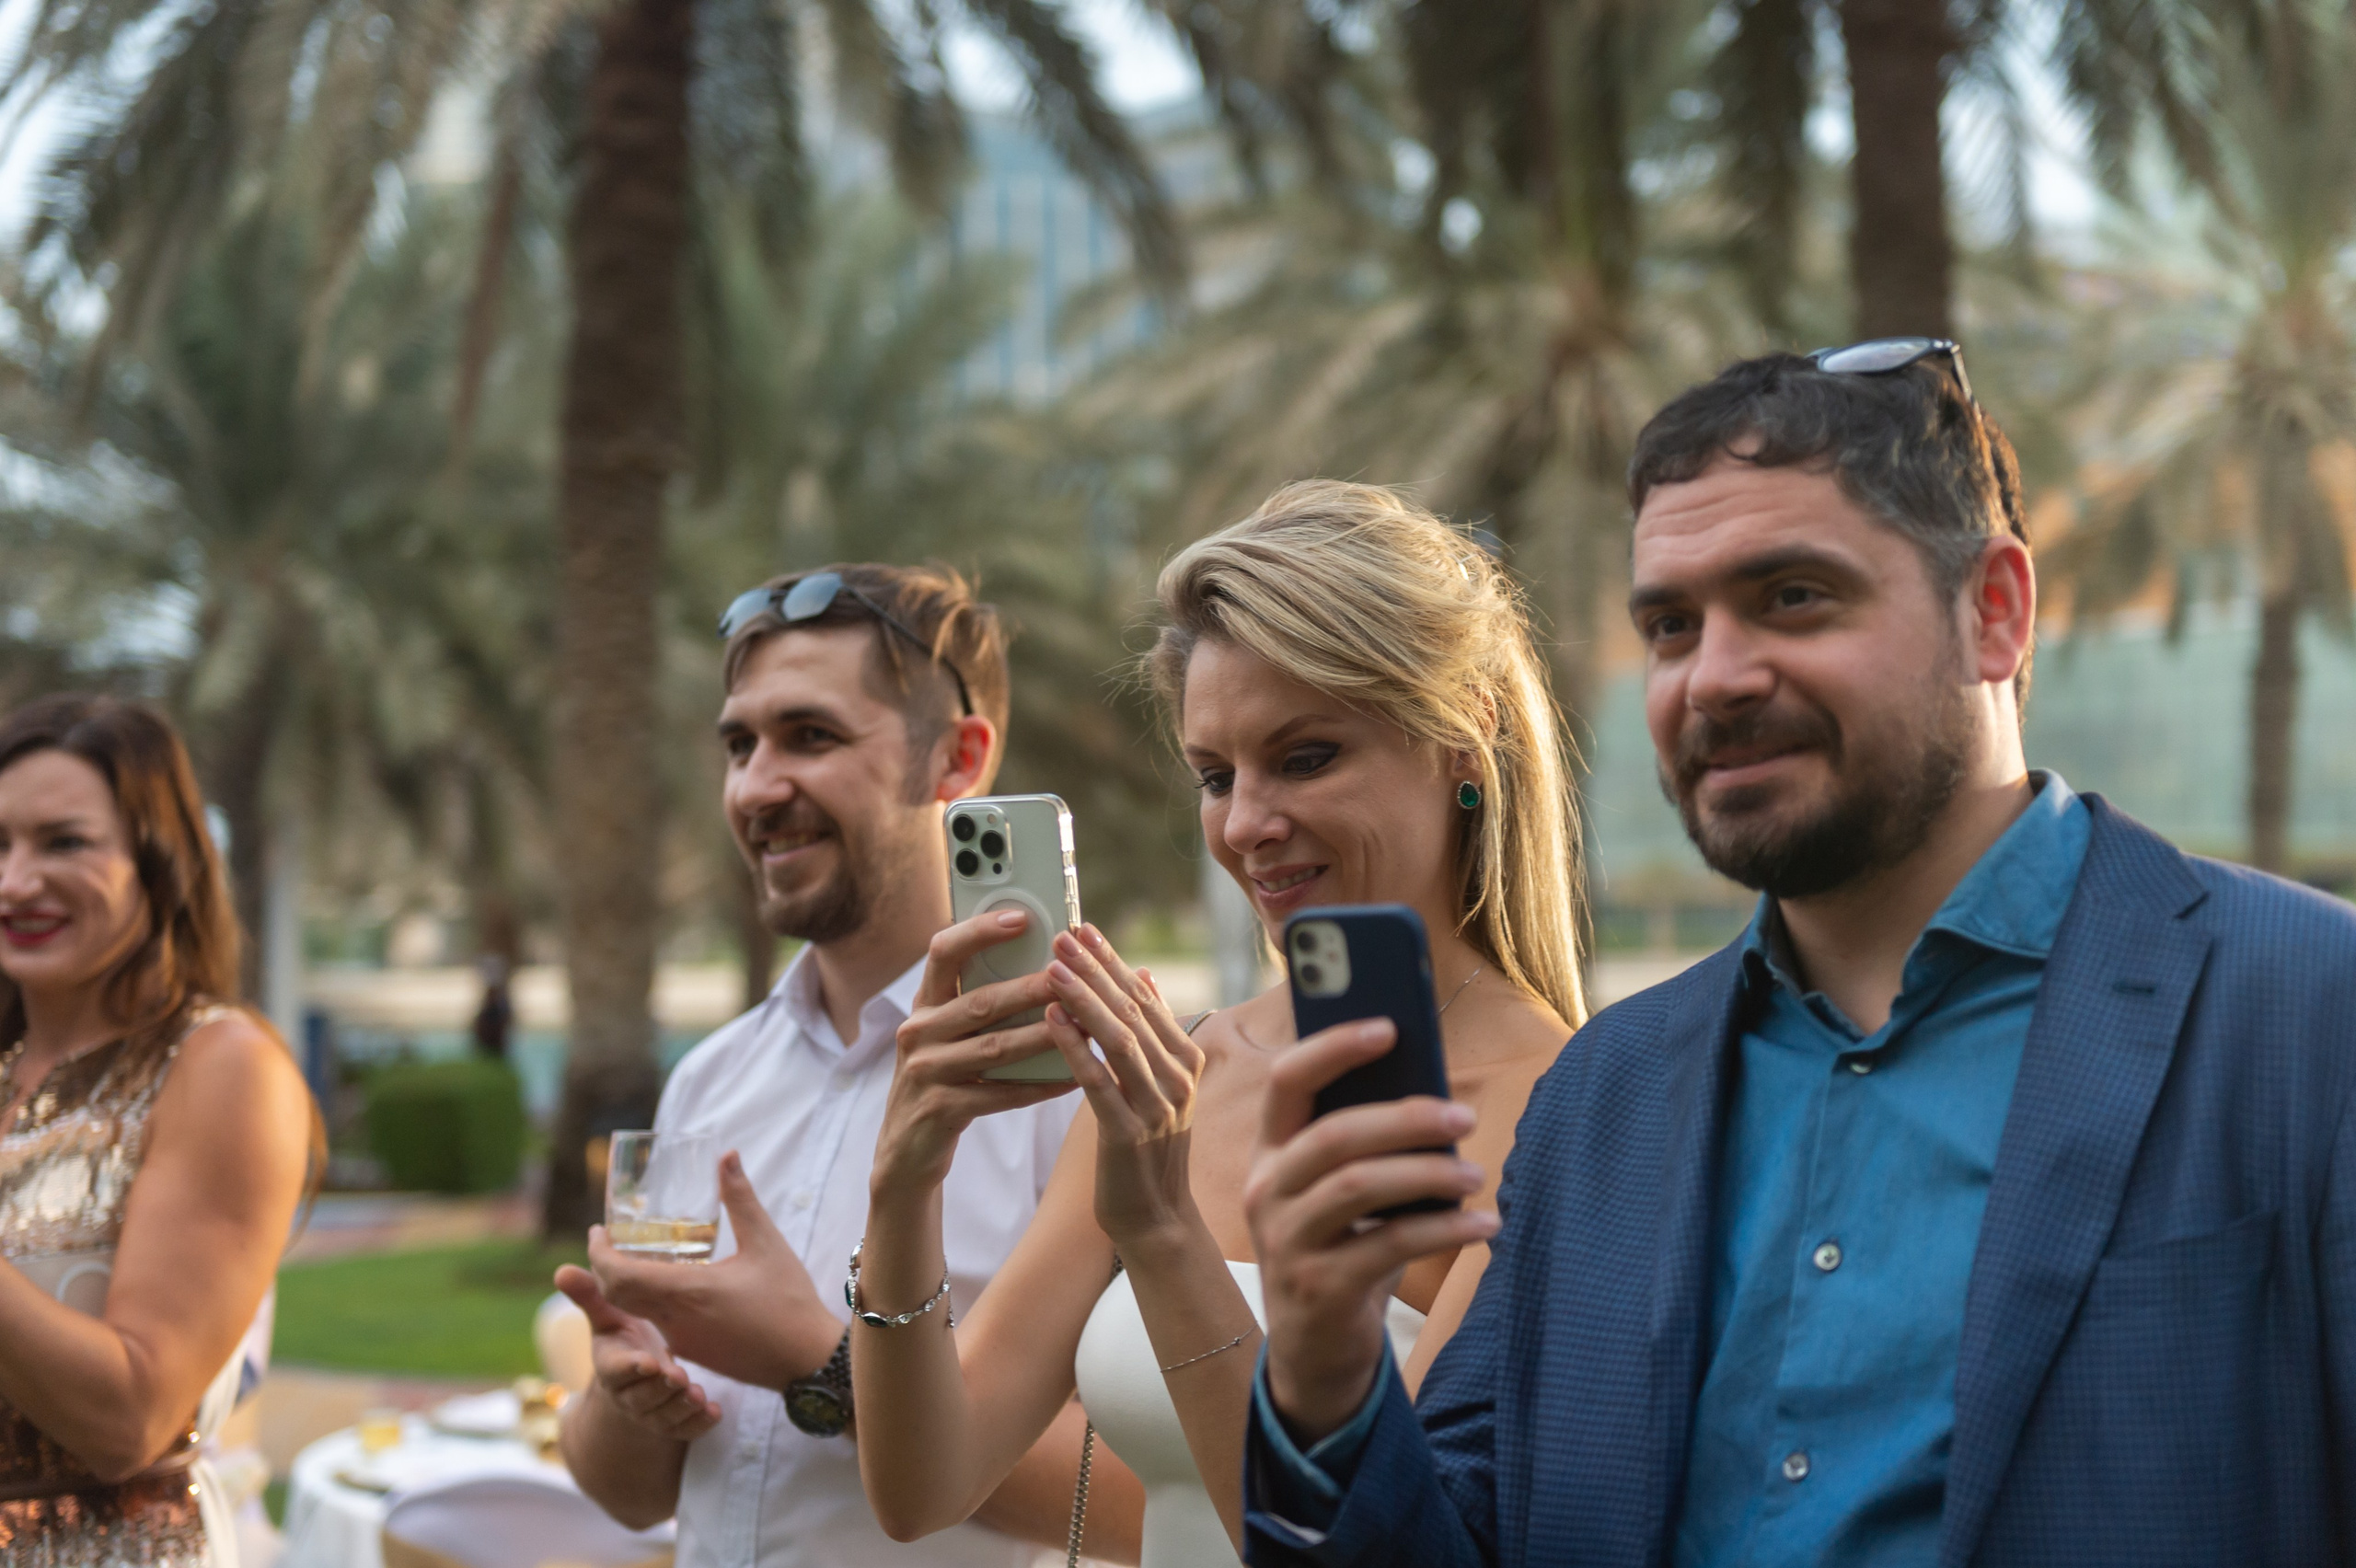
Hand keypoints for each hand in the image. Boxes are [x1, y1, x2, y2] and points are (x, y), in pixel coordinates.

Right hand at [553, 1265, 721, 1440]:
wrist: (635, 1378)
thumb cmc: (622, 1339)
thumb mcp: (606, 1317)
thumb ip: (590, 1295)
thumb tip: (562, 1270)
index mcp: (610, 1366)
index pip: (616, 1370)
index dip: (631, 1368)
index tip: (649, 1361)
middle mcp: (628, 1394)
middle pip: (641, 1397)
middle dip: (660, 1389)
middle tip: (680, 1377)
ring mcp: (649, 1413)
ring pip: (664, 1417)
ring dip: (681, 1407)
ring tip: (698, 1394)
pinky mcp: (671, 1425)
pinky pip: (684, 1431)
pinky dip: (699, 1424)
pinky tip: (714, 1413)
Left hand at [586, 1152, 842, 1389]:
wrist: (806, 1360)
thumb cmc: (789, 1300)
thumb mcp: (766, 1243)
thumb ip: (741, 1199)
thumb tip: (727, 1156)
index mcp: (687, 1292)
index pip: (618, 1276)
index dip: (599, 1253)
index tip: (598, 1230)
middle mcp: (675, 1320)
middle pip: (616, 1295)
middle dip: (604, 1267)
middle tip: (609, 1240)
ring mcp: (681, 1341)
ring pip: (634, 1311)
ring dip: (624, 1284)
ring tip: (636, 1255)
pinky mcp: (693, 1353)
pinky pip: (656, 1324)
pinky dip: (647, 1301)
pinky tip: (669, 1283)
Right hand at [872, 908, 1081, 1201]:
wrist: (905, 1150)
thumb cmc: (943, 1078)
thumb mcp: (948, 1035)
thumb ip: (979, 1000)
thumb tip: (1047, 963)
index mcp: (924, 1003)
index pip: (945, 951)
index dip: (980, 931)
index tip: (1023, 916)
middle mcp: (918, 1031)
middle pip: (980, 1001)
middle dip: (1030, 987)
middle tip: (1072, 976)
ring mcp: (924, 1071)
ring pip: (993, 1048)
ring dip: (1043, 1036)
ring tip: (1082, 1025)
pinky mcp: (939, 1109)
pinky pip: (999, 1094)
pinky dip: (1039, 1086)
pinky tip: (1073, 1079)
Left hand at [1040, 924, 1208, 1250]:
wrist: (1154, 1219)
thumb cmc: (1147, 1148)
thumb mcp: (1160, 1085)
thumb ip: (1153, 1032)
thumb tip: (1144, 974)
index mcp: (1186, 1060)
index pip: (1147, 997)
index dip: (1113, 960)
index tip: (1084, 926)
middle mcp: (1179, 1079)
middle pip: (1133, 1010)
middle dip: (1096, 969)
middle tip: (1061, 933)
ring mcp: (1157, 1107)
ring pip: (1118, 1039)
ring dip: (1085, 999)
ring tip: (1053, 966)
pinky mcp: (1129, 1134)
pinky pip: (1098, 1082)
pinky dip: (1075, 1047)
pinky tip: (1051, 1020)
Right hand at [1243, 1019, 1495, 1443]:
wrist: (1315, 1354)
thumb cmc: (1344, 1251)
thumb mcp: (1345, 1196)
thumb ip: (1370, 1147)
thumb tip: (1438, 1096)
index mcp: (1270, 1153)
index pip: (1287, 1082)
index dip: (1334, 1048)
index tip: (1390, 1027)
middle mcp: (1266, 1191)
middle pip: (1333, 1134)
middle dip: (1404, 1117)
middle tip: (1463, 1114)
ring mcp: (1285, 1241)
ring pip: (1357, 1185)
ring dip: (1427, 1172)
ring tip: (1475, 1172)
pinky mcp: (1316, 1288)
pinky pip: (1387, 1244)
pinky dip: (1443, 1230)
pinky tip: (1484, 1225)